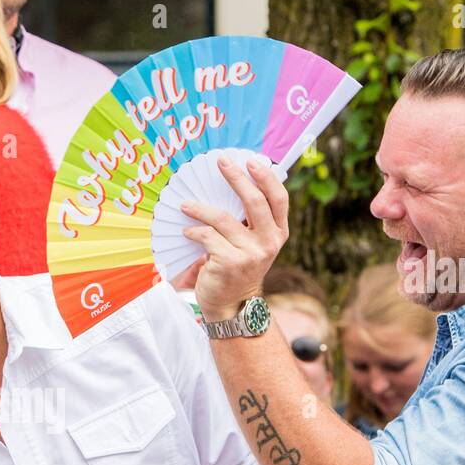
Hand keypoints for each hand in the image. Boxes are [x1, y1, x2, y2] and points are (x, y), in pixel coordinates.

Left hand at [180, 156, 288, 319]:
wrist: (231, 304)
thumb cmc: (239, 267)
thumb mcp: (254, 243)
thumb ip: (251, 220)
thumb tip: (232, 182)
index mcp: (279, 233)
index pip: (278, 198)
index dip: (265, 177)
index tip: (250, 161)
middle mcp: (269, 242)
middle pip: (254, 201)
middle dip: (235, 178)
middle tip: (220, 162)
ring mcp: (250, 253)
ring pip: (222, 218)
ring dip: (200, 209)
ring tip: (185, 205)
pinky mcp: (229, 262)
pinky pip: (207, 237)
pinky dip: (194, 232)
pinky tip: (187, 231)